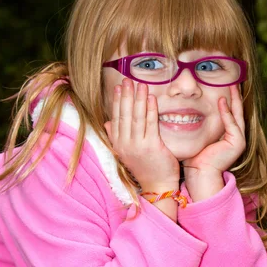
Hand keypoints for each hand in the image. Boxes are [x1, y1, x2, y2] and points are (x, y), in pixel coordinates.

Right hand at [104, 79, 179, 208]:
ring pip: (136, 117)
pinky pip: (150, 124)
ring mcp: (138, 146)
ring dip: (138, 99)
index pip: (116, 118)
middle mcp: (125, 145)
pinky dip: (150, 109)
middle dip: (126, 96)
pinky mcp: (152, 147)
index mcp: (118, 145)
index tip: (118, 87)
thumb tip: (108, 123)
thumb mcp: (127, 153)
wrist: (157, 186)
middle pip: (124, 115)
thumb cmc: (145, 168)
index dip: (117, 102)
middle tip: (128, 80)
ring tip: (141, 84)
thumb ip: (117, 137)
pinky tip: (151, 98)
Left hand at [183, 84, 245, 178]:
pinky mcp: (238, 143)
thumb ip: (199, 123)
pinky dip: (226, 112)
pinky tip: (221, 101)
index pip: (230, 112)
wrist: (200, 173)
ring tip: (231, 86)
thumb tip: (188, 109)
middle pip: (237, 111)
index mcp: (228, 135)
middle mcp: (237, 136)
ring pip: (237, 114)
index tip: (225, 85)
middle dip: (235, 95)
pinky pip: (232, 124)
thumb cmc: (195, 156)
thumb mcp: (198, 135)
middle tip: (233, 80)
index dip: (228, 99)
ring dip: (234, 99)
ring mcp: (239, 139)